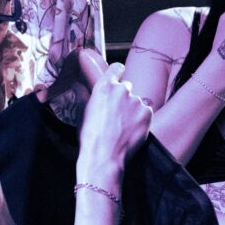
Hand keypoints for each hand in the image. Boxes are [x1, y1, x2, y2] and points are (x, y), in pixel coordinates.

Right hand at [78, 63, 151, 179]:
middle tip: (115, 114)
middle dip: (122, 97)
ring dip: (131, 110)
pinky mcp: (147, 114)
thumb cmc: (89, 136)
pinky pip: (145, 112)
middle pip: (126, 87)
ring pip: (136, 102)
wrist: (104, 156)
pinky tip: (131, 130)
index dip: (117, 72)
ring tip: (122, 126)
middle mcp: (122, 90)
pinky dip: (140, 119)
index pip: (117, 68)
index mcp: (104, 87)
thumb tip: (77, 85)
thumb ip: (82, 95)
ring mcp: (136, 101)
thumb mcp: (81, 113)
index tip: (118, 76)